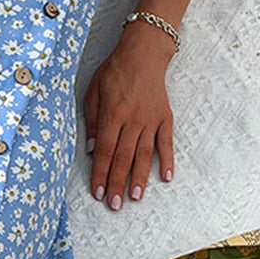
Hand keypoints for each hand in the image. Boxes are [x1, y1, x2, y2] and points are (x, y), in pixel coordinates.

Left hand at [82, 27, 175, 209]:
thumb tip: (92, 148)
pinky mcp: (165, 117)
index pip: (105, 150)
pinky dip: (167, 160)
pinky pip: (166, 142)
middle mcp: (133, 119)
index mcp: (113, 114)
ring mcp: (151, 119)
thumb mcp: (93, 90)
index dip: (101, 173)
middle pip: (124, 157)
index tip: (98, 192)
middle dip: (118, 183)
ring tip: (135, 198)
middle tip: (114, 205)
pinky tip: (165, 177)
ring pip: (145, 154)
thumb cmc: (114, 71)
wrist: (143, 53)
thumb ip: (92, 120)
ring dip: (139, 178)